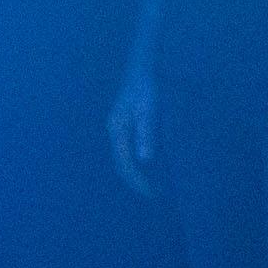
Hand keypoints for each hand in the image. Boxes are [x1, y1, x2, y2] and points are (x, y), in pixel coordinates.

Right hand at [106, 62, 159, 197]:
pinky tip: (148, 168)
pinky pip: (126, 152)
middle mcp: (114, 132)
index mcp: (118, 130)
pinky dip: (135, 164)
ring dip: (135, 174)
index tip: (152, 193)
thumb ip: (146, 135)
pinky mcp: (123, 128)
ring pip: (122, 159)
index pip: (125, 163)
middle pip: (120, 164)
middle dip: (135, 181)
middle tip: (153, 195)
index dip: (138, 180)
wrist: (140, 71)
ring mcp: (117, 130)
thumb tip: (145, 161)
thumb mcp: (149, 112)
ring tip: (152, 186)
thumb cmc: (146, 90)